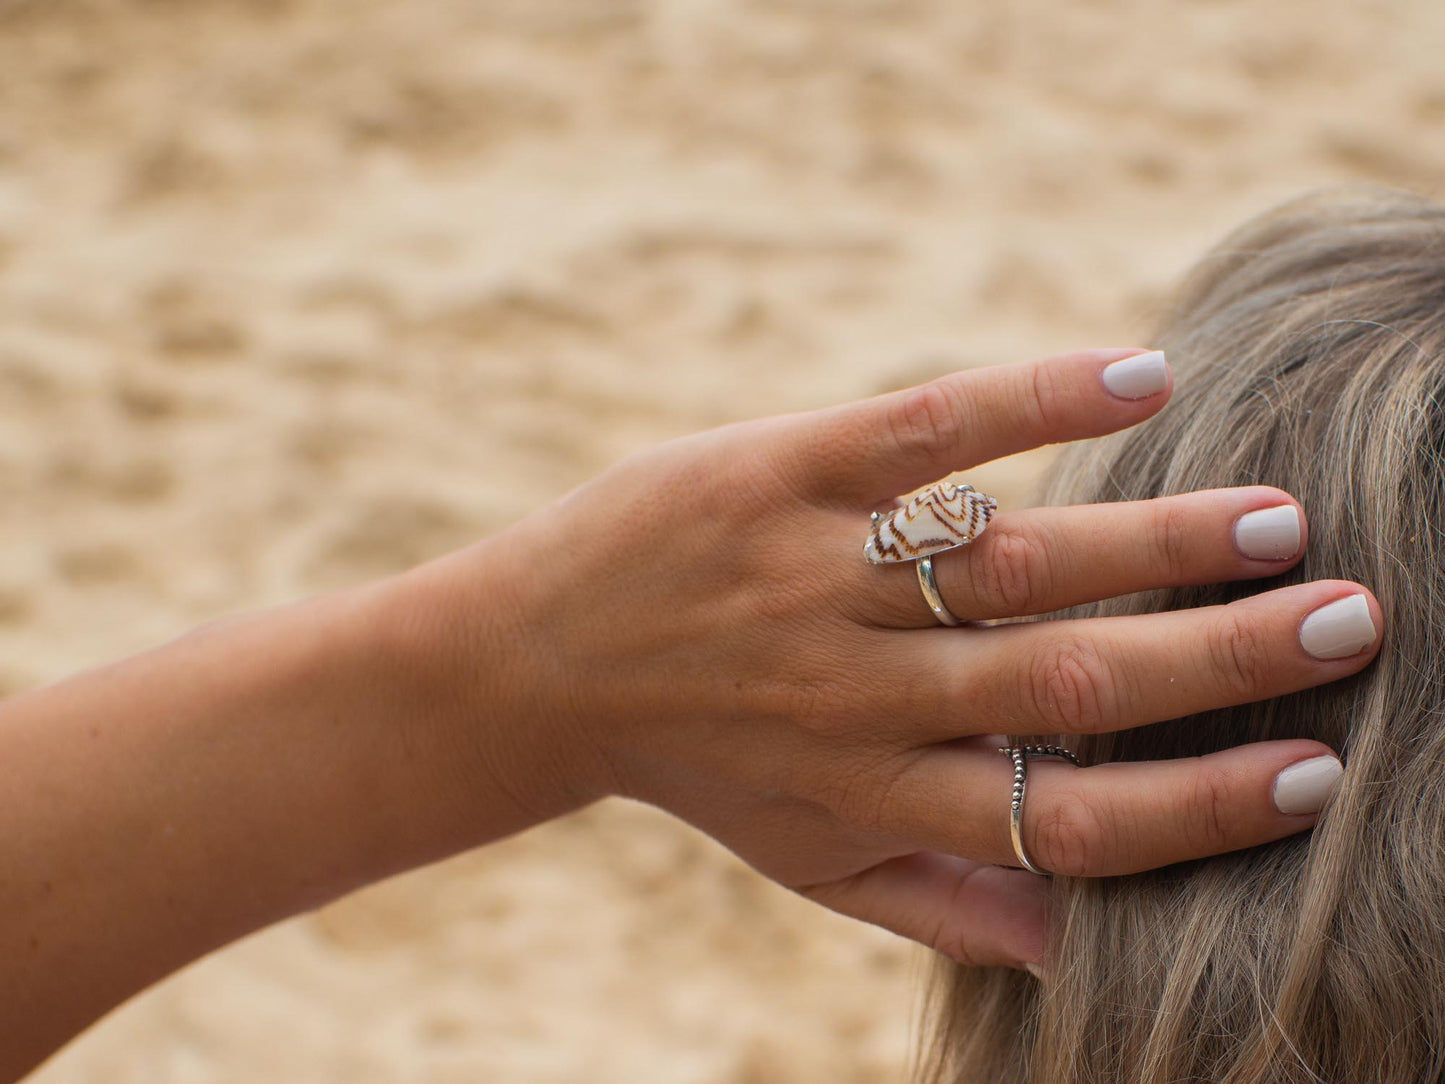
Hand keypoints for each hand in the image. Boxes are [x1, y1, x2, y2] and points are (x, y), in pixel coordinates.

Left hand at [435, 348, 1378, 970]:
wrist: (533, 667)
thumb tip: (1086, 951)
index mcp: (878, 791)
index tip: (1313, 772)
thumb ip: (943, 906)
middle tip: (1347, 618)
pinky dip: (1031, 399)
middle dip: (1216, 661)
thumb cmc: (702, 763)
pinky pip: (918, 429)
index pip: (1066, 817)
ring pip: (1010, 557)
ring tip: (1276, 518)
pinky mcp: (772, 471)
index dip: (1198, 806)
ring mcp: (814, 574)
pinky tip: (1142, 376)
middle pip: (1063, 681)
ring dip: (1154, 539)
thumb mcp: (810, 861)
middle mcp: (855, 691)